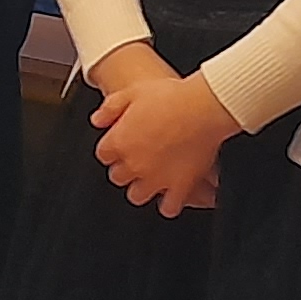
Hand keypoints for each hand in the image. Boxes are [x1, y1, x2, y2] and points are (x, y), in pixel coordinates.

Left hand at [89, 56, 239, 217]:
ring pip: (137, 196)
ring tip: (152, 177)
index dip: (112, 148)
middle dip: (125, 168)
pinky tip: (172, 194)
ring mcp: (156, 178)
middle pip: (118, 177)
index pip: (104, 155)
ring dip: (142, 187)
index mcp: (119, 141)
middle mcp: (134, 164)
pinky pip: (168, 207)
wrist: (203, 108)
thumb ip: (111, 107)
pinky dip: (169, 204)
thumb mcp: (134, 91)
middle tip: (138, 157)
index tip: (121, 143)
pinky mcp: (179, 187)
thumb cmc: (172, 97)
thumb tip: (97, 120)